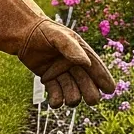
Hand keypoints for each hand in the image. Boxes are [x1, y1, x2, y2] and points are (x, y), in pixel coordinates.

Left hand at [0, 0, 114, 107]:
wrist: (23, 34)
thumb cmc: (44, 31)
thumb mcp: (58, 36)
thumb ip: (71, 47)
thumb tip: (85, 62)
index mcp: (81, 53)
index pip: (96, 68)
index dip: (104, 79)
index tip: (110, 90)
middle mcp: (74, 65)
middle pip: (87, 85)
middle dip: (90, 93)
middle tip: (91, 99)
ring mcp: (61, 73)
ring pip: (72, 92)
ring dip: (72, 98)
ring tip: (69, 100)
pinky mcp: (49, 80)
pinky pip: (56, 94)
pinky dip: (56, 100)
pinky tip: (54, 102)